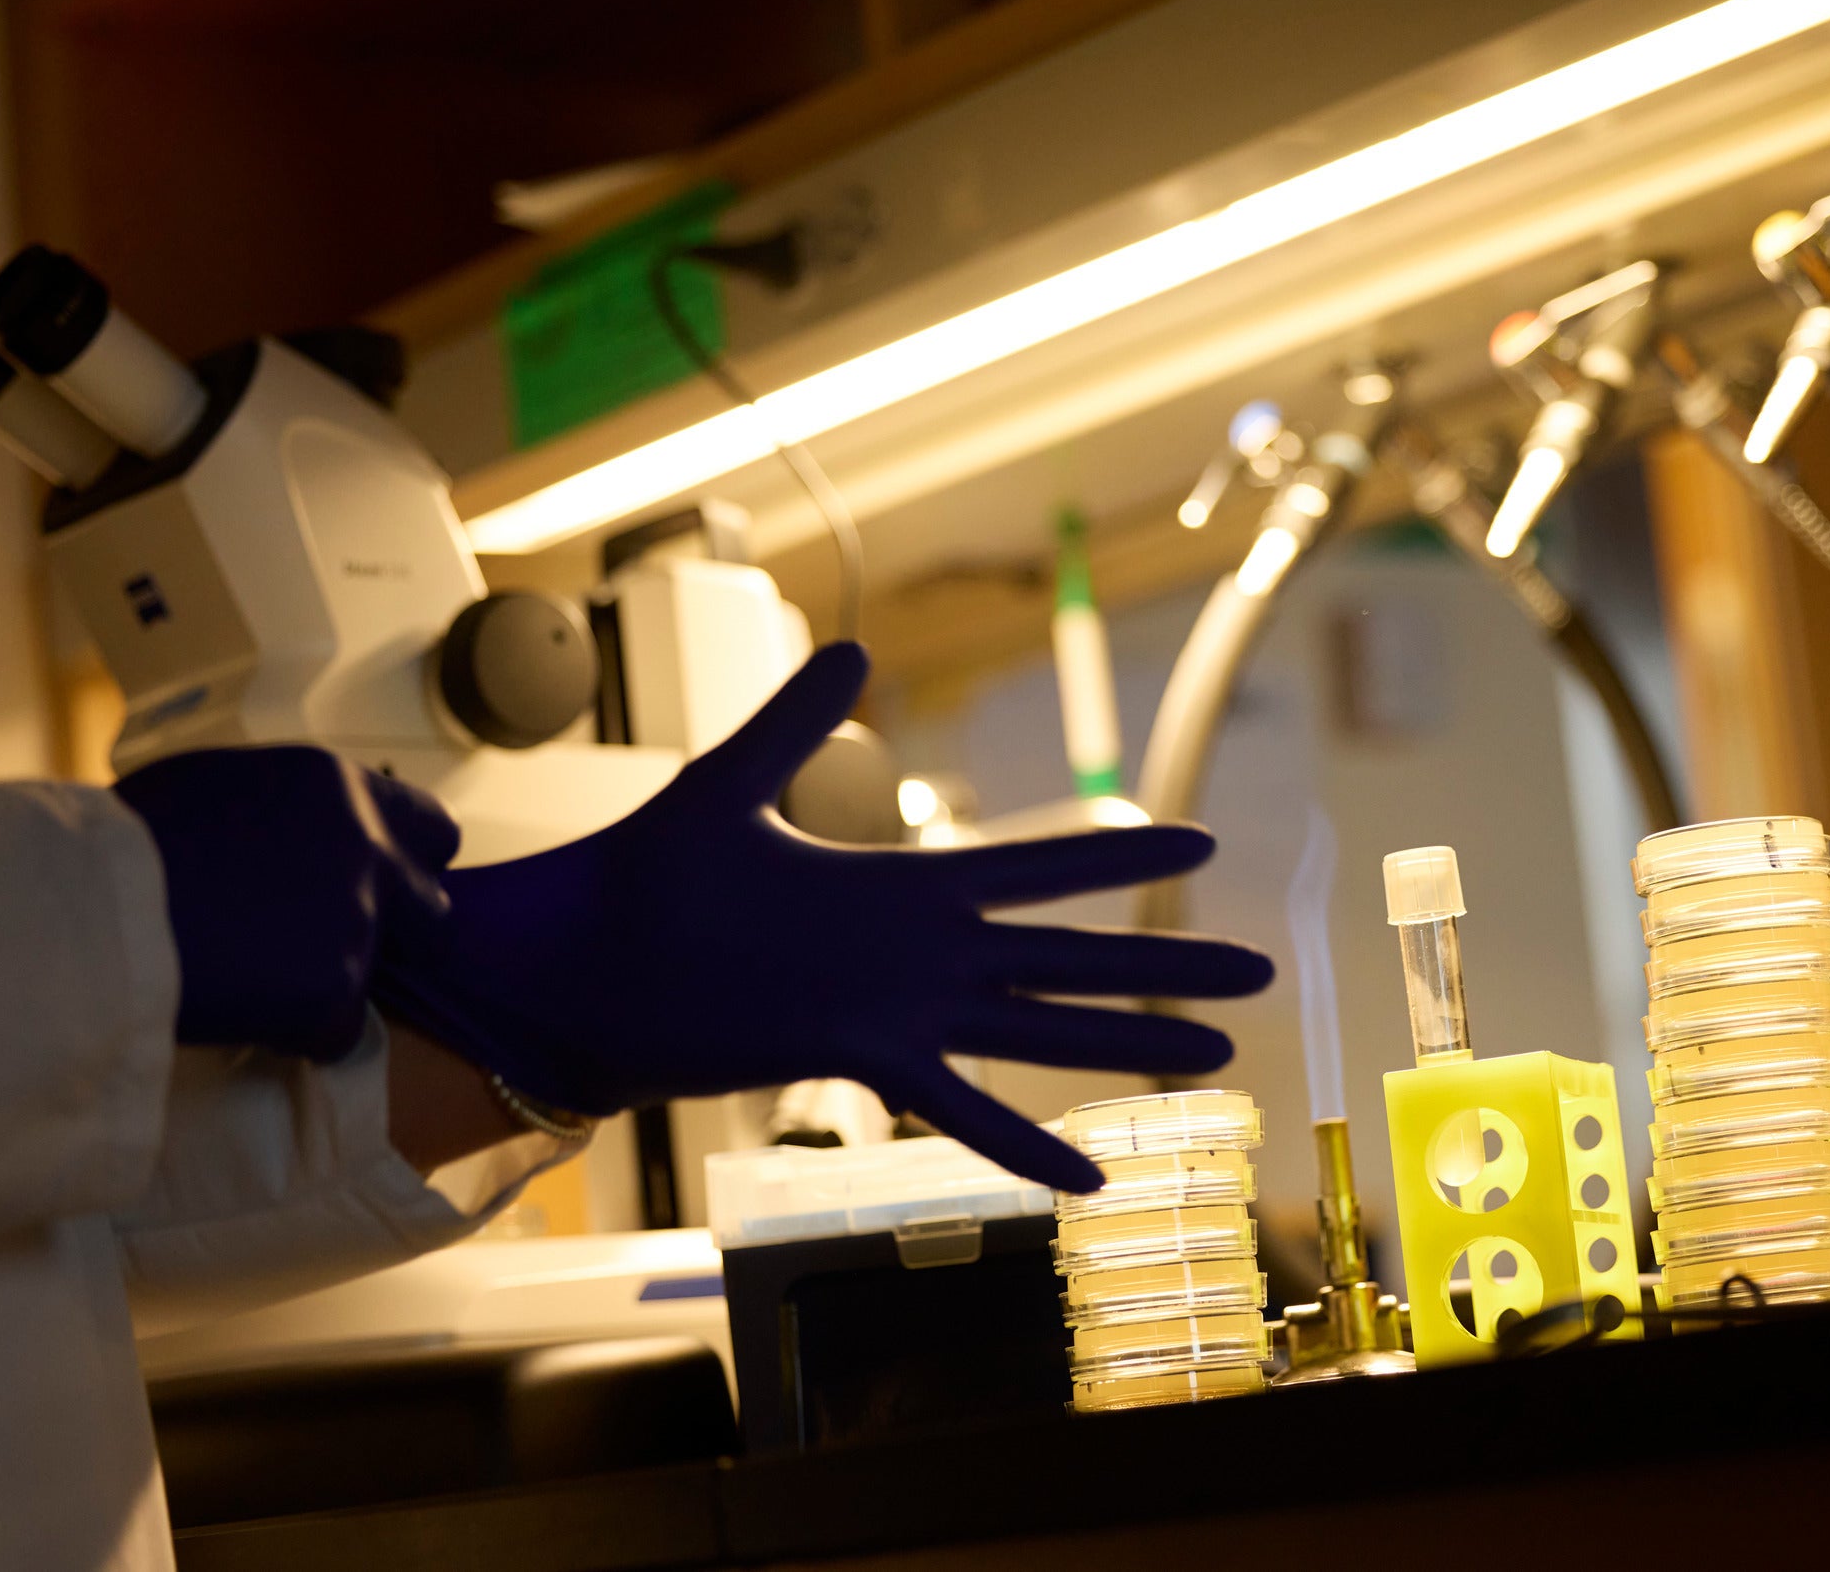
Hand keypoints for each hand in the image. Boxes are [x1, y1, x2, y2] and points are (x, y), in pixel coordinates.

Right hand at [114, 746, 458, 1061]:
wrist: (91, 909)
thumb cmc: (126, 844)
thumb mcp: (218, 789)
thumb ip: (286, 811)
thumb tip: (298, 833)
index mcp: (339, 787)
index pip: (430, 827)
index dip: (406, 866)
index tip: (381, 889)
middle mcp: (366, 847)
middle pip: (433, 908)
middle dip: (400, 936)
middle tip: (334, 951)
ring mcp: (356, 920)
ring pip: (384, 975)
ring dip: (337, 984)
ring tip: (261, 983)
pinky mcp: (333, 990)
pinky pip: (337, 1033)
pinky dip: (300, 1036)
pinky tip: (242, 1017)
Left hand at [375, 643, 1273, 1190]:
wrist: (572, 966)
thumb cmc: (640, 879)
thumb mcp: (726, 786)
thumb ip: (795, 722)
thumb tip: (851, 646)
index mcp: (902, 883)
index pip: (1037, 865)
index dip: (1118, 855)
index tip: (1197, 840)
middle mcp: (921, 952)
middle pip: (1071, 954)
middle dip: (1163, 961)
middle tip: (1257, 970)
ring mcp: (901, 1012)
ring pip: (1042, 1029)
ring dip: (1127, 1046)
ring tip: (1215, 1060)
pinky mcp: (860, 1061)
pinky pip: (964, 1108)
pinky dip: (1025, 1144)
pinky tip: (1089, 1182)